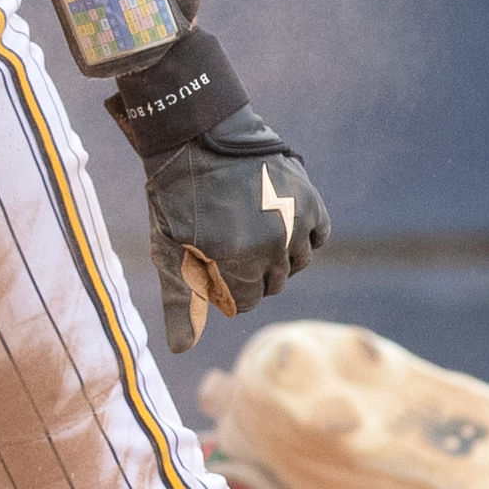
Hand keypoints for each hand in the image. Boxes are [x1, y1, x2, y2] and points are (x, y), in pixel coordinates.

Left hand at [145, 117, 328, 354]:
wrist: (198, 137)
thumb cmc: (176, 199)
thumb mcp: (169, 250)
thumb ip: (179, 303)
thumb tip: (180, 351)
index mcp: (233, 265)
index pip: (247, 303)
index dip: (227, 288)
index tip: (213, 265)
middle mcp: (269, 249)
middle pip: (272, 284)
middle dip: (251, 272)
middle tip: (228, 241)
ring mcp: (294, 225)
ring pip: (297, 263)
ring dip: (277, 255)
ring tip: (249, 228)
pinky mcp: (311, 202)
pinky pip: (319, 237)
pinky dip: (303, 234)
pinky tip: (277, 218)